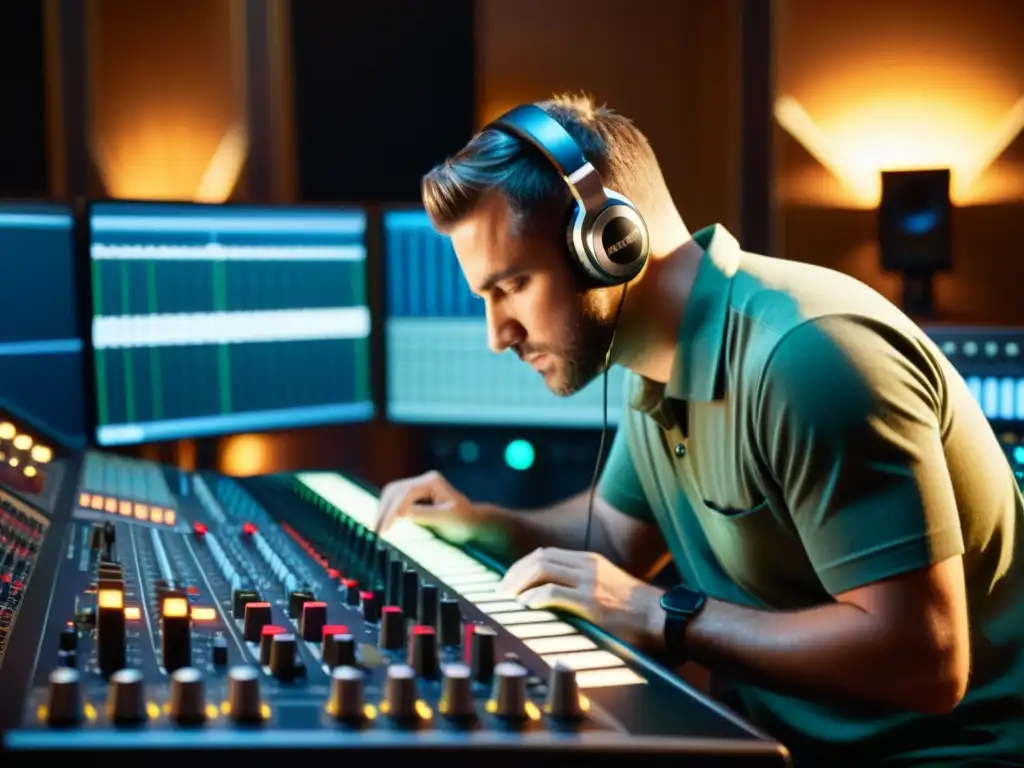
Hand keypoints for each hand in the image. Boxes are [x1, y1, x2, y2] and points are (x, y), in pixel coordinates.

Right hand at [375, 470, 476, 544]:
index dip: (392, 512)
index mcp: (432, 481)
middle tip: (376, 532)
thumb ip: (422, 514)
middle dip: (384, 511)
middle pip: (394, 490)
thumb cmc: (463, 522)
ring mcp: (419, 485)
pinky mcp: (415, 495)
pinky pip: (396, 500)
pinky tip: (384, 524)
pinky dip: (388, 511)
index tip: (384, 530)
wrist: (473, 523)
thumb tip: (399, 514)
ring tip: (378, 530)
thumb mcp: (445, 519)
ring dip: (383, 511)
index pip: (405, 494)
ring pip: (392, 494)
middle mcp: (424, 479)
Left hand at [499, 547, 665, 648]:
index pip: (545, 553)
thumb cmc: (632, 608)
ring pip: (541, 570)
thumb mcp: (605, 584)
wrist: (659, 617)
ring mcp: (588, 582)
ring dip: (519, 584)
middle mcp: (586, 565)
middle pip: (539, 558)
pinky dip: (533, 598)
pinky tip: (525, 606)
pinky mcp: (590, 602)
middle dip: (514, 574)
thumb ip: (579, 582)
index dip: (522, 566)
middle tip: (501, 591)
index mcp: (588, 560)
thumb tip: (547, 591)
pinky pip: (552, 593)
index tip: (509, 581)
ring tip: (509, 598)